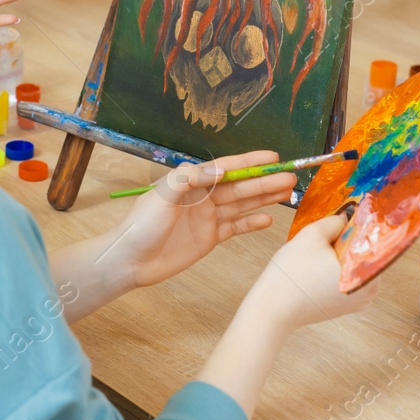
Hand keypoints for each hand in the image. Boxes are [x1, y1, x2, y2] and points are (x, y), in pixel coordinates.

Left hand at [104, 151, 295, 290]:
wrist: (129, 261)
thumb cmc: (140, 225)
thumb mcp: (161, 197)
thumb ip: (188, 179)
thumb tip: (220, 170)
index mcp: (189, 182)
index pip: (225, 168)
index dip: (249, 162)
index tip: (272, 157)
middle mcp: (201, 197)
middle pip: (238, 186)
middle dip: (264, 180)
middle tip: (290, 176)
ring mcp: (206, 218)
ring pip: (241, 204)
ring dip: (263, 198)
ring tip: (288, 192)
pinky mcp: (208, 238)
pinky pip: (235, 227)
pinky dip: (251, 223)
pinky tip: (269, 219)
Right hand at [248, 213, 379, 331]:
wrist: (274, 308)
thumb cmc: (291, 277)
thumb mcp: (312, 235)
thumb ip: (334, 221)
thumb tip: (346, 217)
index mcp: (367, 273)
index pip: (373, 239)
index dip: (358, 224)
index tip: (347, 215)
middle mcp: (370, 290)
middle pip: (364, 253)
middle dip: (347, 241)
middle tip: (326, 236)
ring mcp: (360, 300)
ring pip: (354, 265)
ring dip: (340, 255)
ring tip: (318, 255)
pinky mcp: (347, 305)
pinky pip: (347, 278)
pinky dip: (335, 269)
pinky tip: (317, 268)